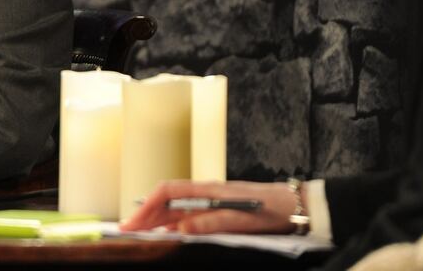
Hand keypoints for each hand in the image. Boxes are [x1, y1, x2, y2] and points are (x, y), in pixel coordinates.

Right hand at [119, 180, 300, 233]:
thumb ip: (211, 223)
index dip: (147, 206)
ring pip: (174, 208)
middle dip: (144, 214)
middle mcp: (205, 192)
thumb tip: (181, 229)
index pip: (168, 192)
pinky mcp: (217, 208)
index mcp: (208, 189)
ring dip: (155, 219)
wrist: (296, 205)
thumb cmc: (272, 210)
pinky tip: (165, 233)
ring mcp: (210, 200)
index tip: (133, 222)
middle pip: (166, 200)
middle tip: (126, 229)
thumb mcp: (243, 220)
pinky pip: (187, 214)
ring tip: (139, 232)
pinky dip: (171, 223)